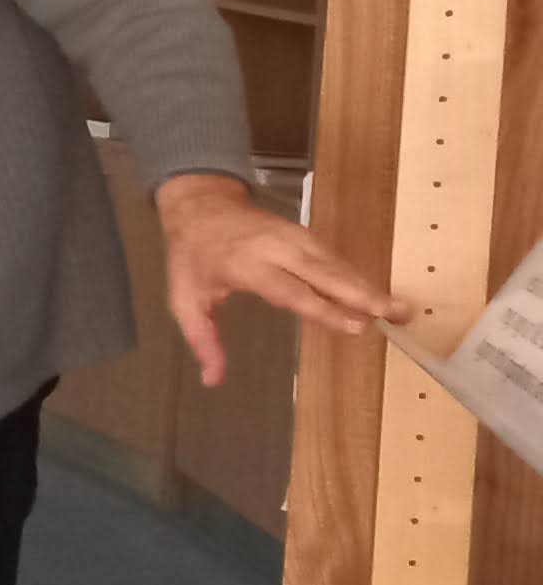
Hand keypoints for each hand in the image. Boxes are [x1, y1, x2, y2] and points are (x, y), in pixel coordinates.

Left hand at [156, 171, 409, 383]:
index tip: (358, 324)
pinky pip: (333, 257)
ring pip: (335, 264)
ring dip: (368, 286)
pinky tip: (376, 295)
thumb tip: (213, 379)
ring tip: (400, 310)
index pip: (292, 290)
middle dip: (364, 294)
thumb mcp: (184, 300)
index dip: (325, 308)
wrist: (199, 205)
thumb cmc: (191, 257)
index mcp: (246, 265)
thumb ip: (202, 340)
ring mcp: (293, 237)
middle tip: (398, 314)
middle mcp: (275, 248)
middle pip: (325, 272)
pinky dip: (357, 276)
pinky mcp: (304, 234)